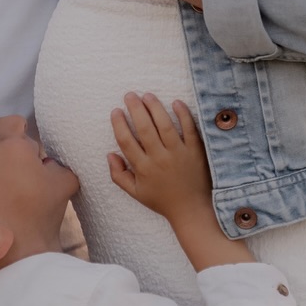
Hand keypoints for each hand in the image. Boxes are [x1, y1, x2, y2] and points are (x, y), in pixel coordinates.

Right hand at [109, 94, 247, 269]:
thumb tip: (110, 154)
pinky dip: (183, 114)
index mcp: (143, 169)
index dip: (119, 124)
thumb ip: (118, 175)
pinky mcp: (196, 151)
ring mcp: (179, 154)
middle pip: (145, 129)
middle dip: (135, 109)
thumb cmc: (162, 200)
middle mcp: (160, 159)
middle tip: (129, 95)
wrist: (191, 210)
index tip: (116, 111)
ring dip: (155, 107)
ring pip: (165, 125)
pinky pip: (190, 129)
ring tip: (147, 95)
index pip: (127, 141)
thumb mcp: (135, 192)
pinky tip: (176, 102)